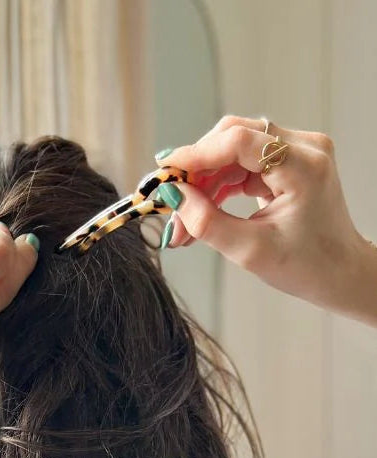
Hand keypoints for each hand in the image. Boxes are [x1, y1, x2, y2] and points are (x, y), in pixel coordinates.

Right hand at [156, 114, 373, 315]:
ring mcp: (298, 150)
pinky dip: (219, 185)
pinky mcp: (288, 160)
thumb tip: (173, 196)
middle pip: (233, 138)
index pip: (240, 141)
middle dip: (197, 169)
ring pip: (233, 150)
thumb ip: (207, 222)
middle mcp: (305, 147)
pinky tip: (202, 210)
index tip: (164, 172)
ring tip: (184, 220)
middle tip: (170, 203)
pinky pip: (242, 162)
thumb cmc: (305, 266)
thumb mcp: (250, 251)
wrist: (339, 273)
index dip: (197, 154)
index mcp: (304, 167)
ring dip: (204, 181)